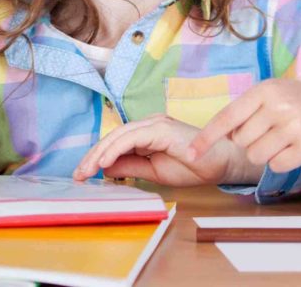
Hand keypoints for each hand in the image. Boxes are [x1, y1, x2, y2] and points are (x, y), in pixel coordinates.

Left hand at [73, 114, 263, 186]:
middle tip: (78, 175)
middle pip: (113, 137)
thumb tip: (105, 168)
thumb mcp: (154, 172)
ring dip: (99, 153)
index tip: (83, 175)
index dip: (97, 157)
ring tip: (86, 170)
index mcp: (147, 134)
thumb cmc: (194, 166)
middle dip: (93, 156)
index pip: (116, 143)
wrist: (222, 163)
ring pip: (119, 135)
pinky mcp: (161, 128)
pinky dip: (116, 149)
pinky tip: (104, 162)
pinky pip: (132, 138)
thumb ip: (131, 167)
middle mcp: (149, 125)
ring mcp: (155, 124)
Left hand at [187, 79, 300, 174]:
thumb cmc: (300, 102)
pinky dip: (281, 162)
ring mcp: (293, 127)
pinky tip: (295, 148)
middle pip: (241, 142)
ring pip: (256, 156)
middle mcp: (277, 106)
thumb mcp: (273, 94)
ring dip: (265, 154)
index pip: (227, 117)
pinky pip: (276, 166)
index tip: (191, 153)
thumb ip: (247, 110)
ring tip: (282, 139)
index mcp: (264, 91)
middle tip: (270, 131)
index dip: (207, 137)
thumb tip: (222, 135)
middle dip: (250, 142)